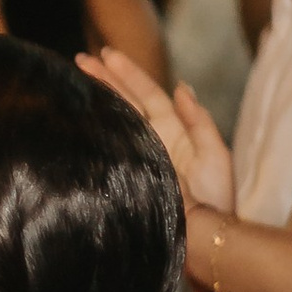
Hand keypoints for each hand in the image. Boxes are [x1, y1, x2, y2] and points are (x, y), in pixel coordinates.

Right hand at [82, 49, 234, 214]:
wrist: (203, 237)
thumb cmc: (215, 199)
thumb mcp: (215, 155)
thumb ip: (199, 121)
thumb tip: (182, 87)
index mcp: (174, 129)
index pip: (148, 94)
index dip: (129, 73)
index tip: (108, 54)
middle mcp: (153, 137)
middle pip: (126, 100)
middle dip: (106, 78)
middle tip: (81, 58)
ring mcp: (137, 154)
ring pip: (114, 117)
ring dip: (97, 96)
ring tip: (76, 76)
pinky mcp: (125, 174)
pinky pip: (107, 146)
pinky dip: (94, 128)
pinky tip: (79, 116)